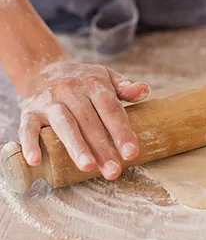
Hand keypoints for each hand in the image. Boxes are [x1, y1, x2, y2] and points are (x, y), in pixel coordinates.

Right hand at [19, 60, 149, 179]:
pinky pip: (28, 127)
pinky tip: (36, 160)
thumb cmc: (82, 79)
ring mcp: (49, 101)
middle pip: (89, 121)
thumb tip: (144, 90)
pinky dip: (31, 143)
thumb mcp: (106, 77)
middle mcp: (71, 91)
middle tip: (113, 171)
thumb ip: (125, 87)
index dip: (121, 131)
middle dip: (102, 147)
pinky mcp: (29, 111)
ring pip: (63, 124)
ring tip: (87, 167)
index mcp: (93, 84)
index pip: (111, 108)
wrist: (43, 68)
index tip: (131, 153)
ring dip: (76, 146)